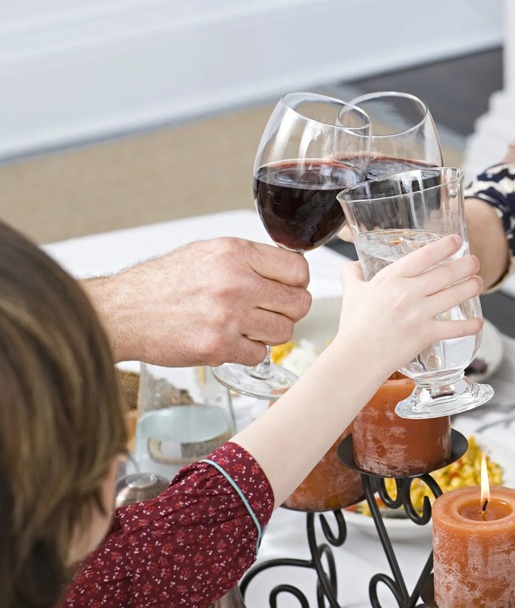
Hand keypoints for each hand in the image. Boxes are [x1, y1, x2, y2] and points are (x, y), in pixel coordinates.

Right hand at [84, 238, 310, 365]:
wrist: (123, 312)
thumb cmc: (163, 283)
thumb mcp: (208, 253)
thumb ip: (249, 260)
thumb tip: (287, 271)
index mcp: (236, 253)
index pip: (298, 269)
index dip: (297, 282)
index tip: (286, 287)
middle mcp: (236, 282)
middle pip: (299, 303)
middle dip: (288, 309)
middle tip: (269, 311)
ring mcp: (229, 316)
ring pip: (284, 331)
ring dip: (270, 332)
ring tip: (247, 326)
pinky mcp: (219, 347)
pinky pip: (260, 354)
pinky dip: (249, 351)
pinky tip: (231, 340)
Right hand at [333, 235, 483, 379]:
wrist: (357, 357)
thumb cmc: (354, 326)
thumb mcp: (351, 293)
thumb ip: (352, 274)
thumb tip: (353, 264)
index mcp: (391, 279)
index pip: (424, 256)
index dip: (444, 246)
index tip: (457, 241)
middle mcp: (408, 293)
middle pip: (446, 273)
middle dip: (466, 265)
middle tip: (474, 262)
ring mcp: (419, 314)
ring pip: (454, 295)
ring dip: (471, 287)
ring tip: (479, 283)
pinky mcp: (426, 335)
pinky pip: (455, 328)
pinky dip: (471, 325)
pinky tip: (479, 322)